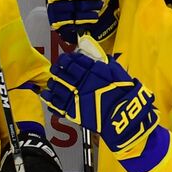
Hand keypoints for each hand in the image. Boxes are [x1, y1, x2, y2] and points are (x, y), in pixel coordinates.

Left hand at [43, 52, 158, 151]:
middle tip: (56, 69)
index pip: (72, 61)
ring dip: (53, 83)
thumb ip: (104, 63)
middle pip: (61, 72)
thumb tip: (96, 56)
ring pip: (56, 86)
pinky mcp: (71, 111)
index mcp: (90, 70)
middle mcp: (80, 82)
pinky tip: (47, 95)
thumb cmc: (124, 93)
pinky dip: (49, 98)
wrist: (124, 115)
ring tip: (53, 82)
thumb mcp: (116, 72)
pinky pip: (55, 103)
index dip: (66, 59)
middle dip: (57, 69)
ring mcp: (74, 96)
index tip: (64, 59)